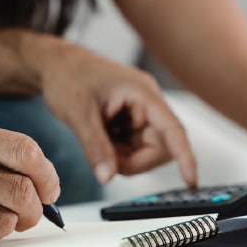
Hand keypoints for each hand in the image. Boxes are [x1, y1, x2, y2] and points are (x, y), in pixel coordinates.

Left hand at [38, 44, 196, 186]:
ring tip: (98, 141)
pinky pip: (134, 149)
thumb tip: (108, 177)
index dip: (185, 156)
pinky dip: (117, 153)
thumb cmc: (68, 77)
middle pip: (160, 147)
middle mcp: (147, 104)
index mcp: (143, 94)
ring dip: (124, 157)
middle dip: (135, 161)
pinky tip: (100, 138)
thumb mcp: (78, 113)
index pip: (173, 129)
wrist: (55, 65)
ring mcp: (140, 114)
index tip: (191, 180)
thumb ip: (95, 146)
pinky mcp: (130, 122)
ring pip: (146, 151)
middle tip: (106, 160)